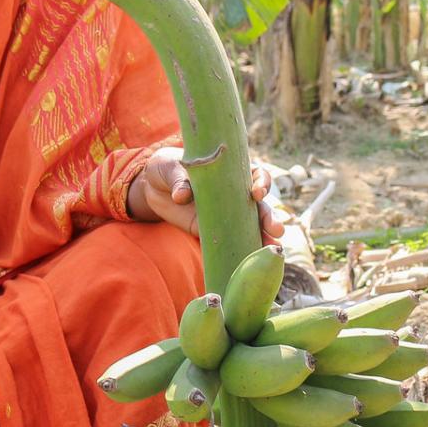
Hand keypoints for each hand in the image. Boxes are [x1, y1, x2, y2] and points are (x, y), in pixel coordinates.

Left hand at [127, 146, 284, 243]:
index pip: (256, 175)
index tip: (256, 194)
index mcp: (231, 172)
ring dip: (263, 237)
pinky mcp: (210, 232)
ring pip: (250, 226)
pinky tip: (248, 260)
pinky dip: (239, 250)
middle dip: (270, 217)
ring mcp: (225, 215)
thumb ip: (179, 179)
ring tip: (271, 247)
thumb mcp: (171, 166)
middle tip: (276, 230)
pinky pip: (228, 242)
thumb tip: (182, 196)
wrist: (151, 186)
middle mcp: (234, 194)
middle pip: (259, 206)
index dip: (261, 183)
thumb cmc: (167, 167)